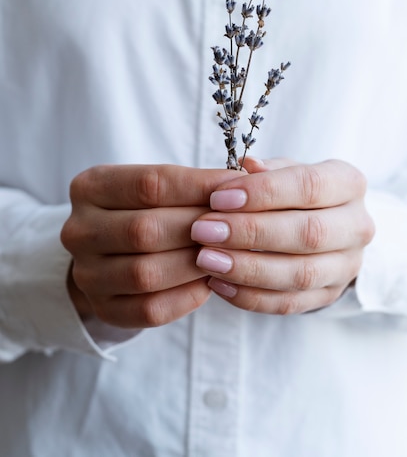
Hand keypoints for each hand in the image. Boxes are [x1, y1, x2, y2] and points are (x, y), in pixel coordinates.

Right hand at [61, 164, 233, 327]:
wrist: (109, 251)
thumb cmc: (144, 209)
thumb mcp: (155, 185)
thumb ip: (192, 183)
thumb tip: (242, 184)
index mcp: (89, 187)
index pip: (150, 183)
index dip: (200, 187)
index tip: (239, 187)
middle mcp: (78, 230)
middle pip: (146, 230)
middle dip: (200, 229)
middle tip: (237, 227)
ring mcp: (86, 273)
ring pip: (146, 273)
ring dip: (195, 265)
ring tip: (227, 255)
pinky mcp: (102, 308)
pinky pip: (149, 310)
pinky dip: (186, 297)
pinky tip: (208, 283)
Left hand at [191, 158, 374, 313]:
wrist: (322, 226)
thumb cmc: (294, 190)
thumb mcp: (283, 170)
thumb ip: (265, 169)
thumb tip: (245, 167)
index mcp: (349, 183)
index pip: (309, 185)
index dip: (263, 192)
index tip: (217, 197)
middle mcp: (357, 226)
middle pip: (308, 233)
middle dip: (251, 232)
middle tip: (203, 230)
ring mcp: (347, 266)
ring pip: (300, 274)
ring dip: (248, 268)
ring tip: (206, 259)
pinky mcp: (328, 295)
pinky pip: (289, 303)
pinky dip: (250, 296)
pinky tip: (217, 283)